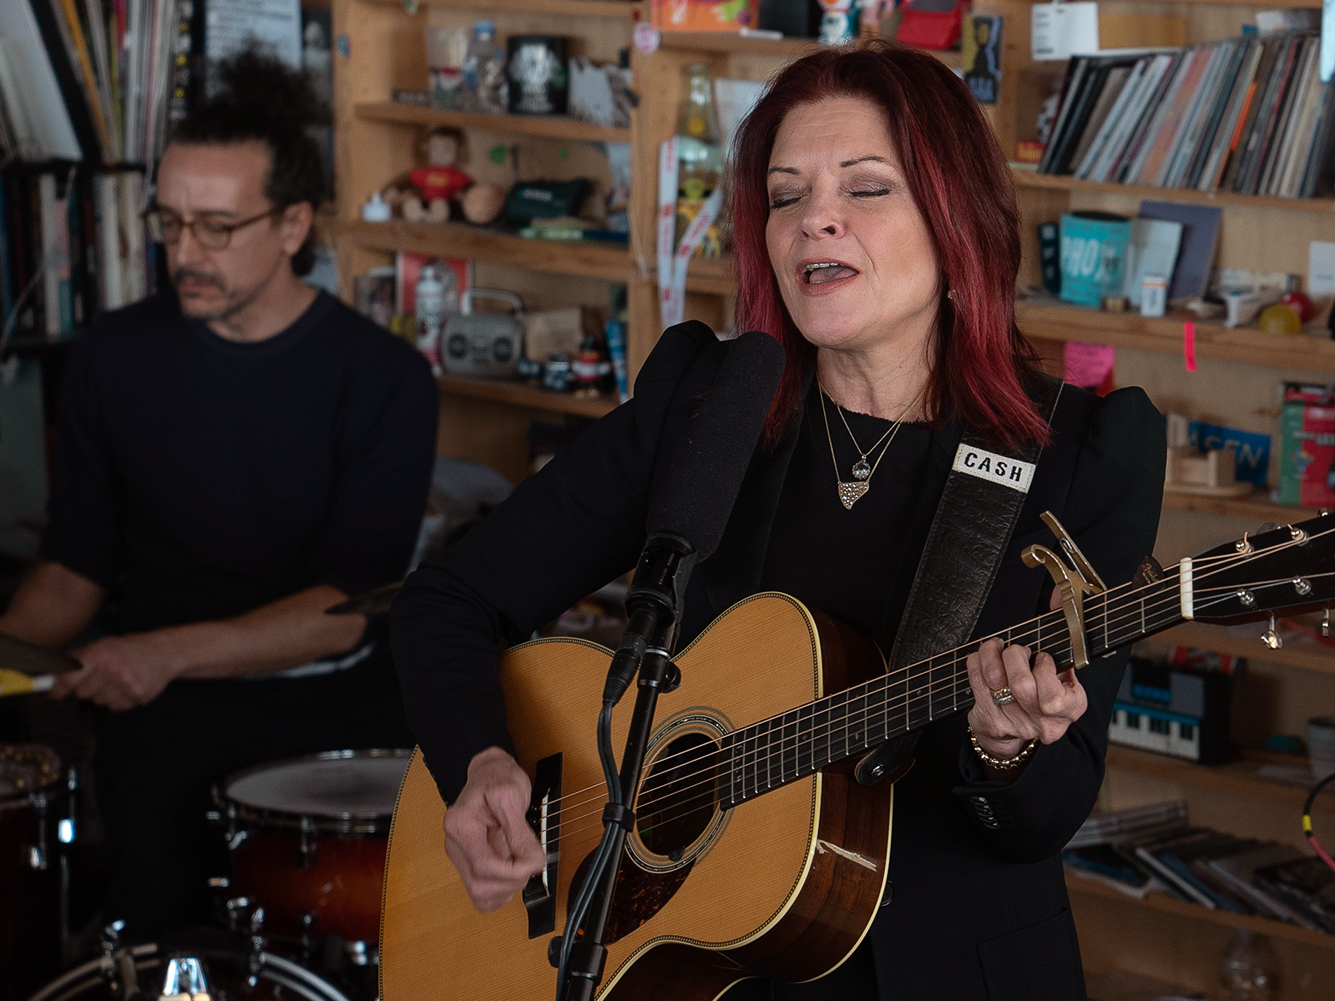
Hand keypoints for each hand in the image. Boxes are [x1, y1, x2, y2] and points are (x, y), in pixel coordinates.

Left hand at [51, 633, 181, 709]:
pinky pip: (114, 707)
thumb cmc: (128, 649)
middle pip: (82, 693)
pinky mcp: (136, 696)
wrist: (163, 653)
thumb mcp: (101, 646)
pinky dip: (118, 699)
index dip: (58, 689)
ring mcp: (125, 684)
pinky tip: (127, 687)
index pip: (69, 679)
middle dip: (87, 687)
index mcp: (100, 653)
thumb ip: (75, 661)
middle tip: (100, 677)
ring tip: (118, 680)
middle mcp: (112, 669)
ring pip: (98, 701)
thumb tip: (50, 677)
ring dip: (104, 694)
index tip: (54, 694)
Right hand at [444, 747, 546, 913]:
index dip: (513, 871)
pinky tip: (510, 871)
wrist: (489, 774)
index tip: (535, 861)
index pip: (483, 866)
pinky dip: (501, 890)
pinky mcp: (467, 865)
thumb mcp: (513, 796)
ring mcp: (459, 857)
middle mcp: (455, 844)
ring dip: (507, 887)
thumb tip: (533, 862)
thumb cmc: (498, 779)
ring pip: (480, 895)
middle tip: (529, 860)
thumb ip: (521, 832)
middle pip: (480, 885)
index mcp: (460, 824)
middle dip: (512, 880)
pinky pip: (482, 895)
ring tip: (519, 863)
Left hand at [965, 591, 1086, 765]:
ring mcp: (1016, 724)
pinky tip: (982, 658)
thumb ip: (1062, 631)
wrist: (1019, 730)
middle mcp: (1045, 722)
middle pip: (1022, 685)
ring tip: (996, 649)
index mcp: (1070, 708)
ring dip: (991, 655)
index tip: (1042, 657)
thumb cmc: (1043, 689)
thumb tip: (1058, 593)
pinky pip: (977, 683)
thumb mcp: (1061, 667)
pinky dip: (977, 663)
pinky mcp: (992, 722)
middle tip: (1016, 650)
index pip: (1054, 697)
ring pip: (996, 682)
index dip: (1044, 669)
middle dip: (1014, 656)